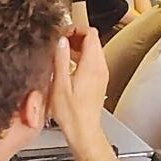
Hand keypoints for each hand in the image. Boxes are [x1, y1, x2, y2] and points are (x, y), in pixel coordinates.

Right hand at [48, 27, 110, 154]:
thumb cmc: (72, 114)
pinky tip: (67, 66)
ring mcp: (101, 74)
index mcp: (92, 65)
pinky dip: (81, 57)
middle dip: (76, 36)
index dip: (75, 28)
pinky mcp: (99, 81)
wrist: (84, 131)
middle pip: (93, 39)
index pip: (90, 33)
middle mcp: (100, 67)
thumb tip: (61, 41)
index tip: (62, 33)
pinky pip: (92, 61)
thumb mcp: (59, 84)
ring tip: (61, 52)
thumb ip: (61, 59)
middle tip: (59, 41)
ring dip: (77, 47)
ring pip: (93, 50)